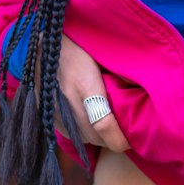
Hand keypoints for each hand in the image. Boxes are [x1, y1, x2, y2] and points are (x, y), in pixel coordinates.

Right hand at [47, 34, 130, 151]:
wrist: (44, 42)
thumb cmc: (79, 43)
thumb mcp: (104, 52)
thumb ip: (121, 72)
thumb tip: (141, 91)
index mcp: (84, 84)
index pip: (103, 124)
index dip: (118, 139)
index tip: (130, 142)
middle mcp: (66, 101)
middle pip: (93, 137)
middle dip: (110, 140)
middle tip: (123, 134)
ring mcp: (52, 108)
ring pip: (79, 138)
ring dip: (95, 137)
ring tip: (106, 128)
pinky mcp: (42, 111)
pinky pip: (66, 132)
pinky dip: (79, 132)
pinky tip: (87, 123)